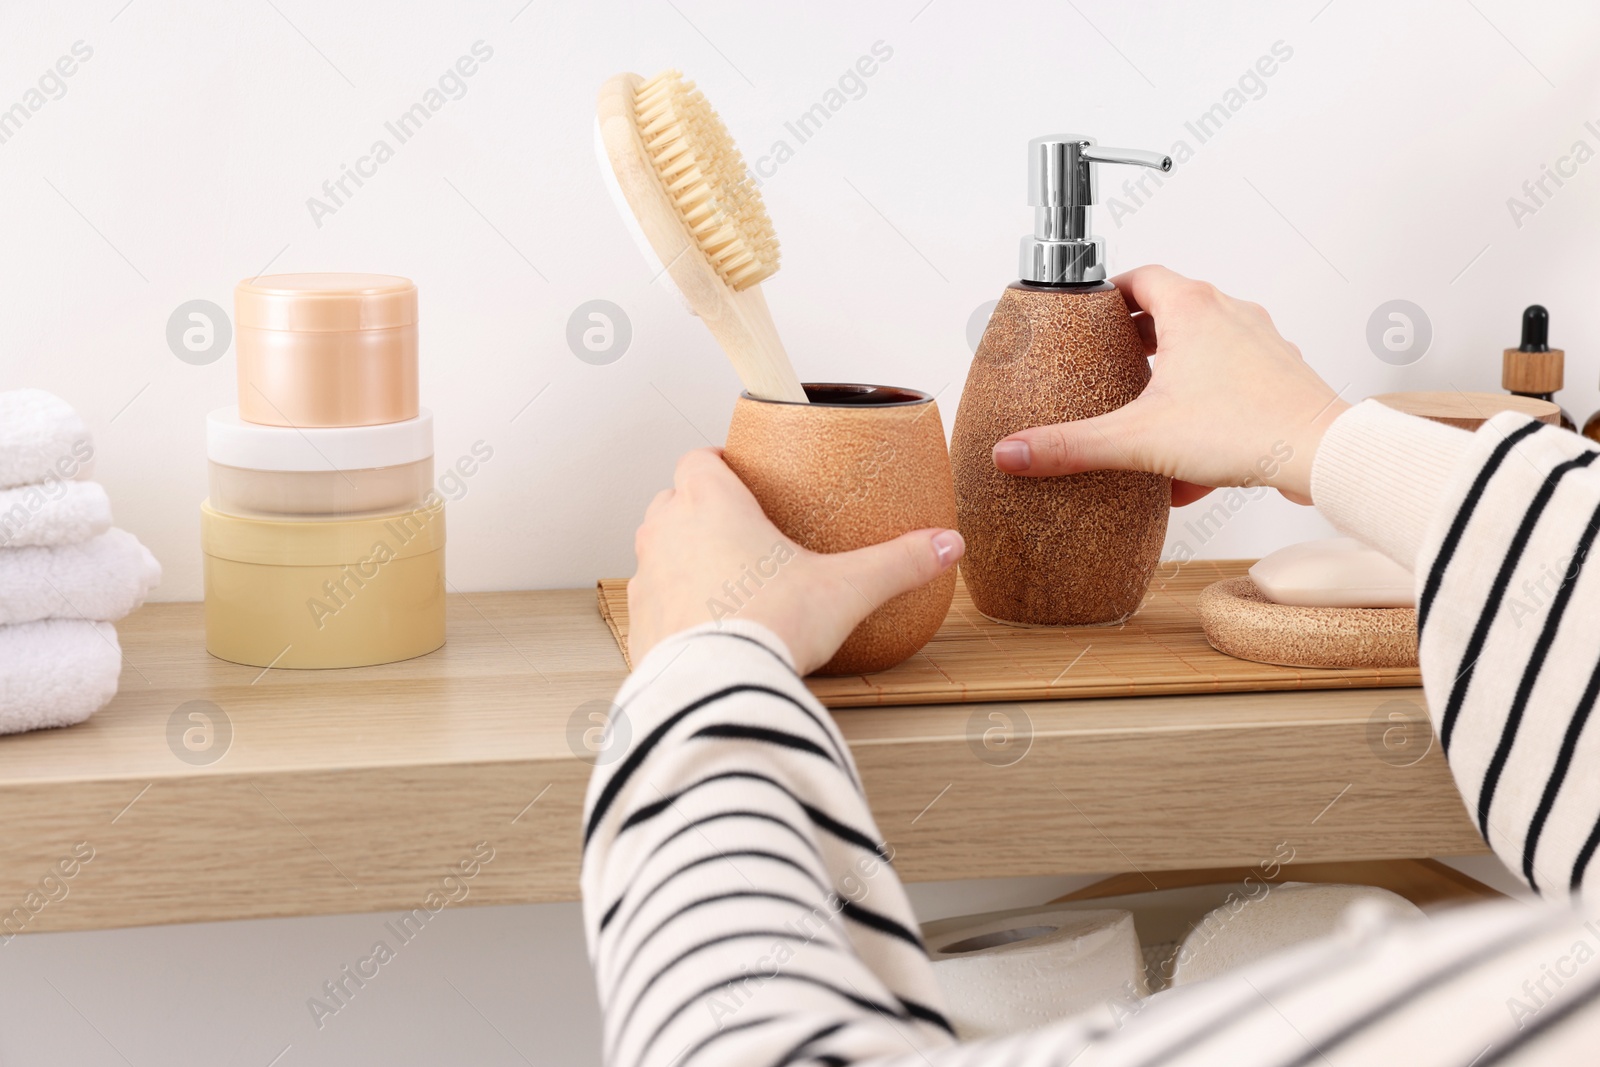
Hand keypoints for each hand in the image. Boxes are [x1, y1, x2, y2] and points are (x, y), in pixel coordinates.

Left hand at [627, 449, 964, 673]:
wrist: (718, 691)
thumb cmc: (772, 626)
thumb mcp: (846, 589)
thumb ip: (898, 562)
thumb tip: (948, 545)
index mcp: (711, 503)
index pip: (700, 459)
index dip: (720, 465)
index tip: (744, 478)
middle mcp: (668, 533)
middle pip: (673, 500)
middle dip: (700, 511)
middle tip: (741, 531)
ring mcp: (647, 581)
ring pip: (656, 551)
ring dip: (682, 558)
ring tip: (723, 580)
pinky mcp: (638, 628)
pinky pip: (652, 606)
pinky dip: (673, 610)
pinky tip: (706, 630)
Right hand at [990, 265, 1348, 505]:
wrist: (1323, 453)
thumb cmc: (1244, 430)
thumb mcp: (1138, 440)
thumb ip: (1070, 447)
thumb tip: (1010, 453)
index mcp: (1190, 308)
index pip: (1139, 276)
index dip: (1109, 294)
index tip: (1087, 315)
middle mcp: (1228, 313)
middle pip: (1171, 308)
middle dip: (1137, 336)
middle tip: (1108, 360)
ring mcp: (1260, 342)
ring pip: (1205, 342)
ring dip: (1174, 368)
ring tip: (1147, 403)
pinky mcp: (1281, 375)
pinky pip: (1233, 379)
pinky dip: (1207, 402)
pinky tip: (1190, 451)